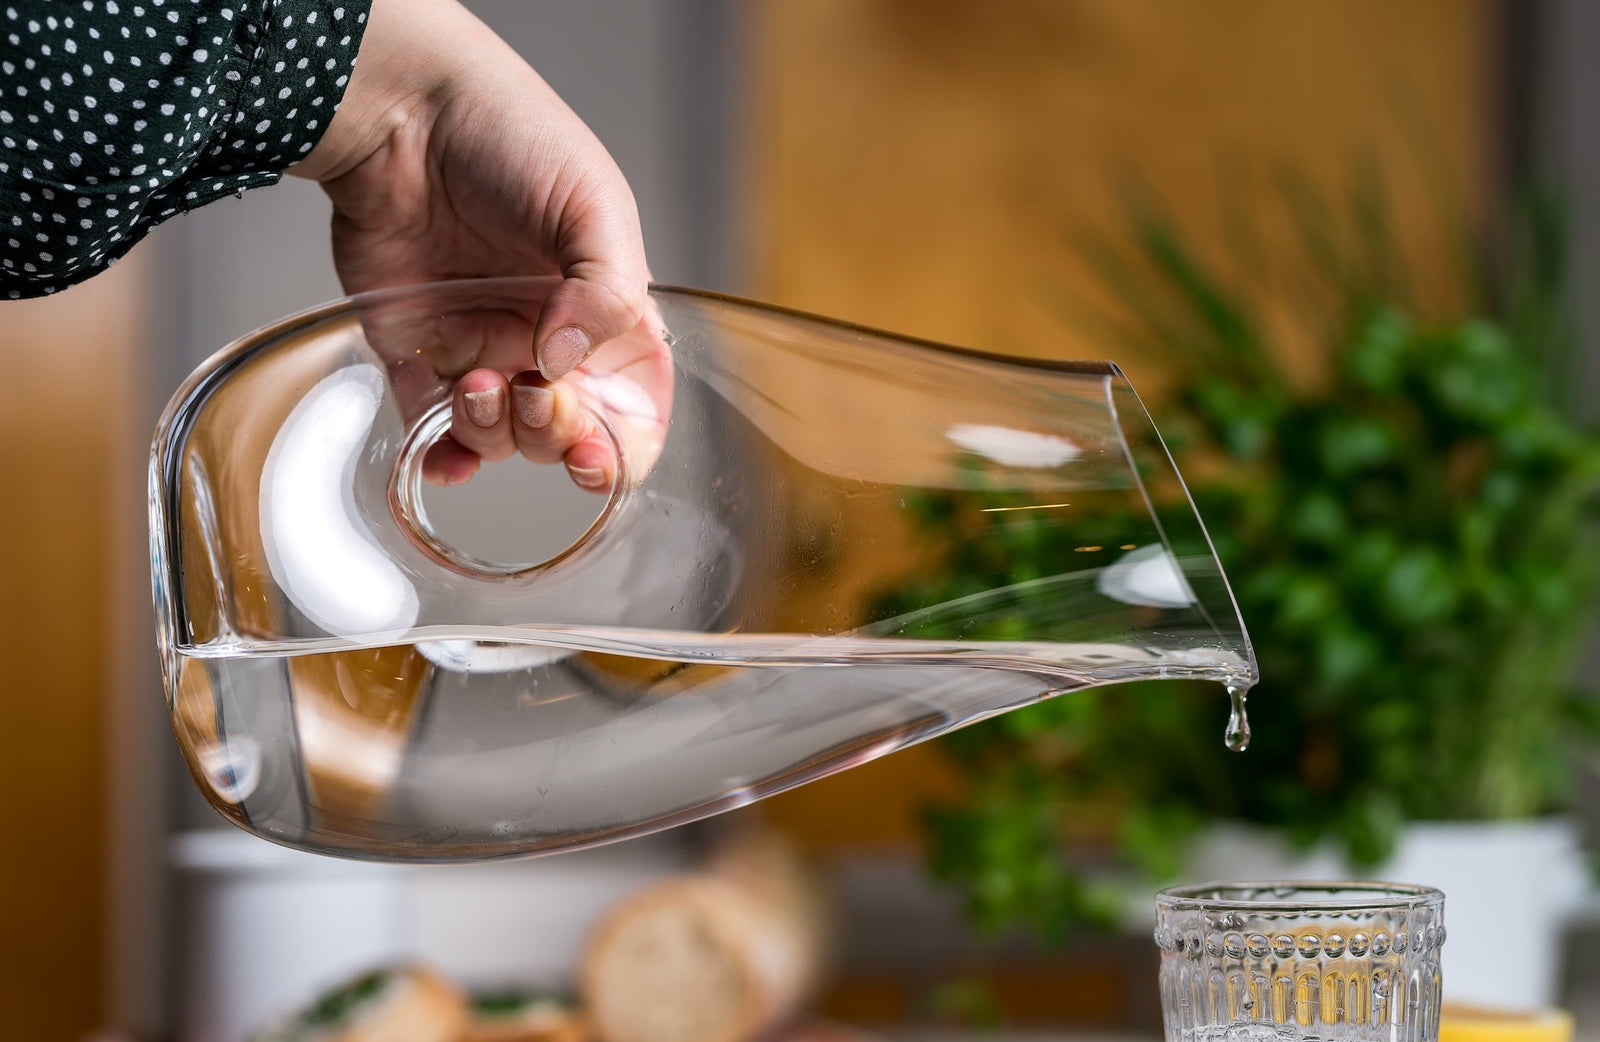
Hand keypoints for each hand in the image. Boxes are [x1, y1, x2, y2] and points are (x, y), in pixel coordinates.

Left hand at [292, 0, 669, 489]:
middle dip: (555, 433)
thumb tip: (565, 364)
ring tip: (476, 379)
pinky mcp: (417, 354)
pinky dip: (439, 456)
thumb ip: (605, 290)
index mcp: (605, 311)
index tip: (601, 456)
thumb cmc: (509, 135)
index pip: (631, 403)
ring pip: (501, 438)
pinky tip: (443, 455)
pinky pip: (431, 430)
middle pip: (566, 432)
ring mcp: (482, 351)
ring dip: (496, 431)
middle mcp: (547, 341)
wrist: (402, 112)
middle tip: (536, 392)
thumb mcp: (592, 203)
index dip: (623, 444)